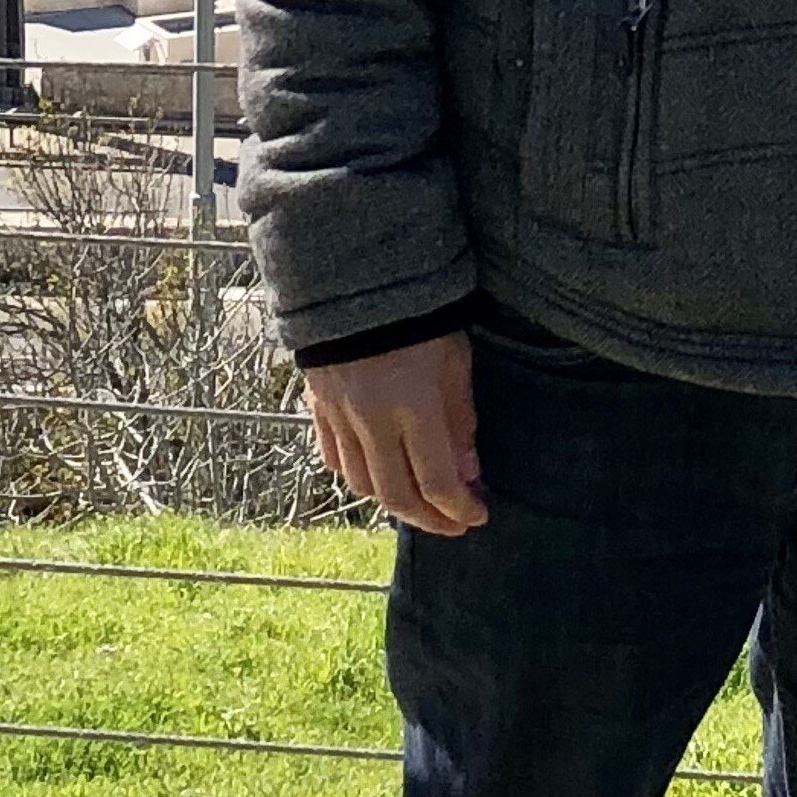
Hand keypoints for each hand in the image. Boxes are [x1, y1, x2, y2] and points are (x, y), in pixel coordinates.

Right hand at [302, 331, 484, 535]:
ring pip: (361, 482)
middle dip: (428, 519)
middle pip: (396, 494)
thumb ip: (460, 419)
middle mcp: (372, 421)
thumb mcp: (455, 360)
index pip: (437, 481)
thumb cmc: (419, 312)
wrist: (355, 272)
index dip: (459, 508)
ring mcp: (340, 415)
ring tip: (417, 502)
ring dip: (391, 502)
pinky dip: (356, 475)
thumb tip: (468, 472)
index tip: (478, 516)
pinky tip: (375, 476)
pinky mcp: (318, 404)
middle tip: (451, 524)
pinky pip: (333, 456)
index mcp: (413, 407)